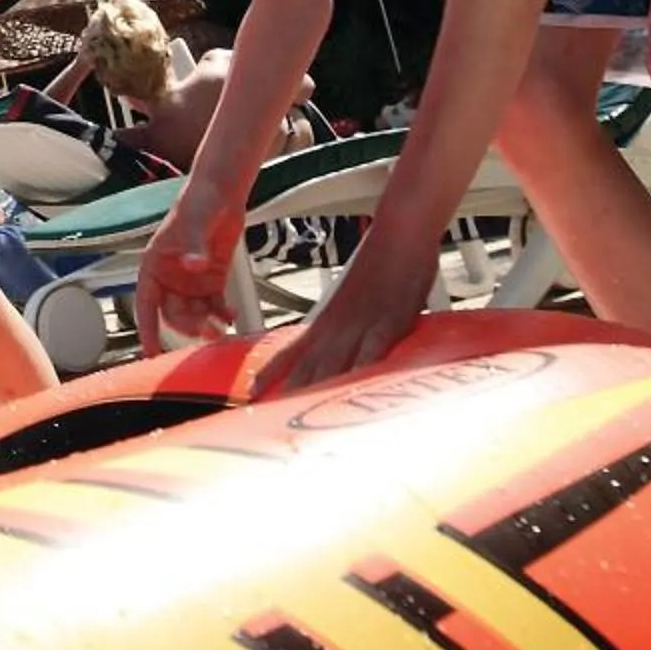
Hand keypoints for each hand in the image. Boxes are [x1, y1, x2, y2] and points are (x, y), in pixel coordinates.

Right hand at [136, 192, 247, 355]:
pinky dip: (222, 313)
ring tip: (221, 327)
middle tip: (205, 332)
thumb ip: (193, 247)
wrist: (222, 193)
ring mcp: (192, 281)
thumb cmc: (198, 201)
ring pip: (195, 313)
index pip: (146, 304)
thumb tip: (194, 266)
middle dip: (188, 326)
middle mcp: (171, 278)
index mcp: (155, 266)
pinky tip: (231, 315)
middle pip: (174, 313)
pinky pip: (215, 305)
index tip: (150, 351)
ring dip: (206, 323)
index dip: (147, 329)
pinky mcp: (212, 280)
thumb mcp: (193, 223)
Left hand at [249, 232, 433, 399]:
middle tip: (270, 418)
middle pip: (309, 366)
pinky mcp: (389, 322)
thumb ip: (339, 321)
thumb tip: (334, 341)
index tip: (251, 393)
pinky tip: (354, 388)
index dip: (270, 373)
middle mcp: (337, 324)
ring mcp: (362, 324)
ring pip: (334, 363)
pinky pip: (372, 351)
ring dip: (317, 389)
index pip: (290, 350)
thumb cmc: (379, 260)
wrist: (398, 231)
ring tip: (299, 414)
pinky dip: (362, 370)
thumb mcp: (350, 295)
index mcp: (326, 317)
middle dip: (289, 393)